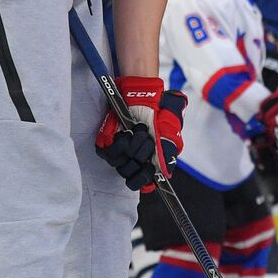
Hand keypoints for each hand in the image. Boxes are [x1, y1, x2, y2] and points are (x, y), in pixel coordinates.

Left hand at [96, 77, 186, 191]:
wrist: (143, 95)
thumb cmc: (158, 113)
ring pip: (121, 164)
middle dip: (142, 155)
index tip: (149, 169)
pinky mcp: (107, 142)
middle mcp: (131, 159)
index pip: (141, 182)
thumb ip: (166, 154)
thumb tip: (165, 173)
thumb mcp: (169, 133)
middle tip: (149, 140)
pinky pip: (109, 153)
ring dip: (134, 147)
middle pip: (130, 174)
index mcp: (148, 161)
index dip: (142, 180)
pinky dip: (120, 143)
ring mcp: (118, 152)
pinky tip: (128, 132)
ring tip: (141, 131)